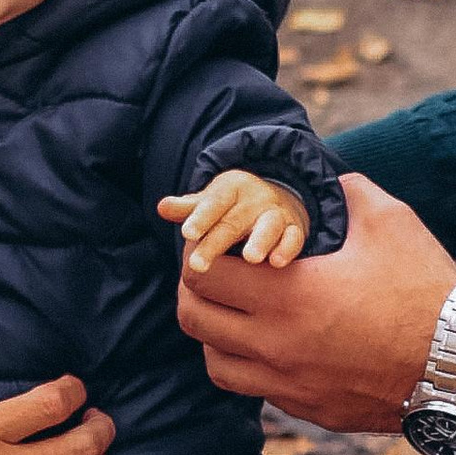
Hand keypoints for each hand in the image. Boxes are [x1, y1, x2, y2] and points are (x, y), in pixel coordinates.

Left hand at [159, 170, 310, 273]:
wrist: (279, 197)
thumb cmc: (234, 206)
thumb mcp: (212, 201)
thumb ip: (188, 208)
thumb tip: (161, 207)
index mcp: (231, 189)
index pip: (214, 202)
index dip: (201, 217)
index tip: (187, 233)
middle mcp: (254, 200)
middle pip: (233, 221)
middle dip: (216, 243)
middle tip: (197, 265)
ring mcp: (276, 214)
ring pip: (268, 226)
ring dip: (260, 241)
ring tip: (250, 258)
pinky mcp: (294, 229)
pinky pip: (293, 237)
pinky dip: (287, 249)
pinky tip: (278, 263)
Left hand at [177, 171, 455, 432]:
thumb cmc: (426, 288)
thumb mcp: (389, 221)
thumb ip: (347, 192)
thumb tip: (328, 179)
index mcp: (287, 294)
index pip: (203, 272)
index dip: (200, 250)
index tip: (214, 240)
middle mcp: (276, 345)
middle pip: (194, 319)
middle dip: (196, 290)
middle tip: (215, 273)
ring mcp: (288, 384)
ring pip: (215, 362)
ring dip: (217, 334)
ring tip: (239, 313)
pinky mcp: (308, 410)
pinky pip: (256, 389)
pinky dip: (252, 365)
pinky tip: (276, 344)